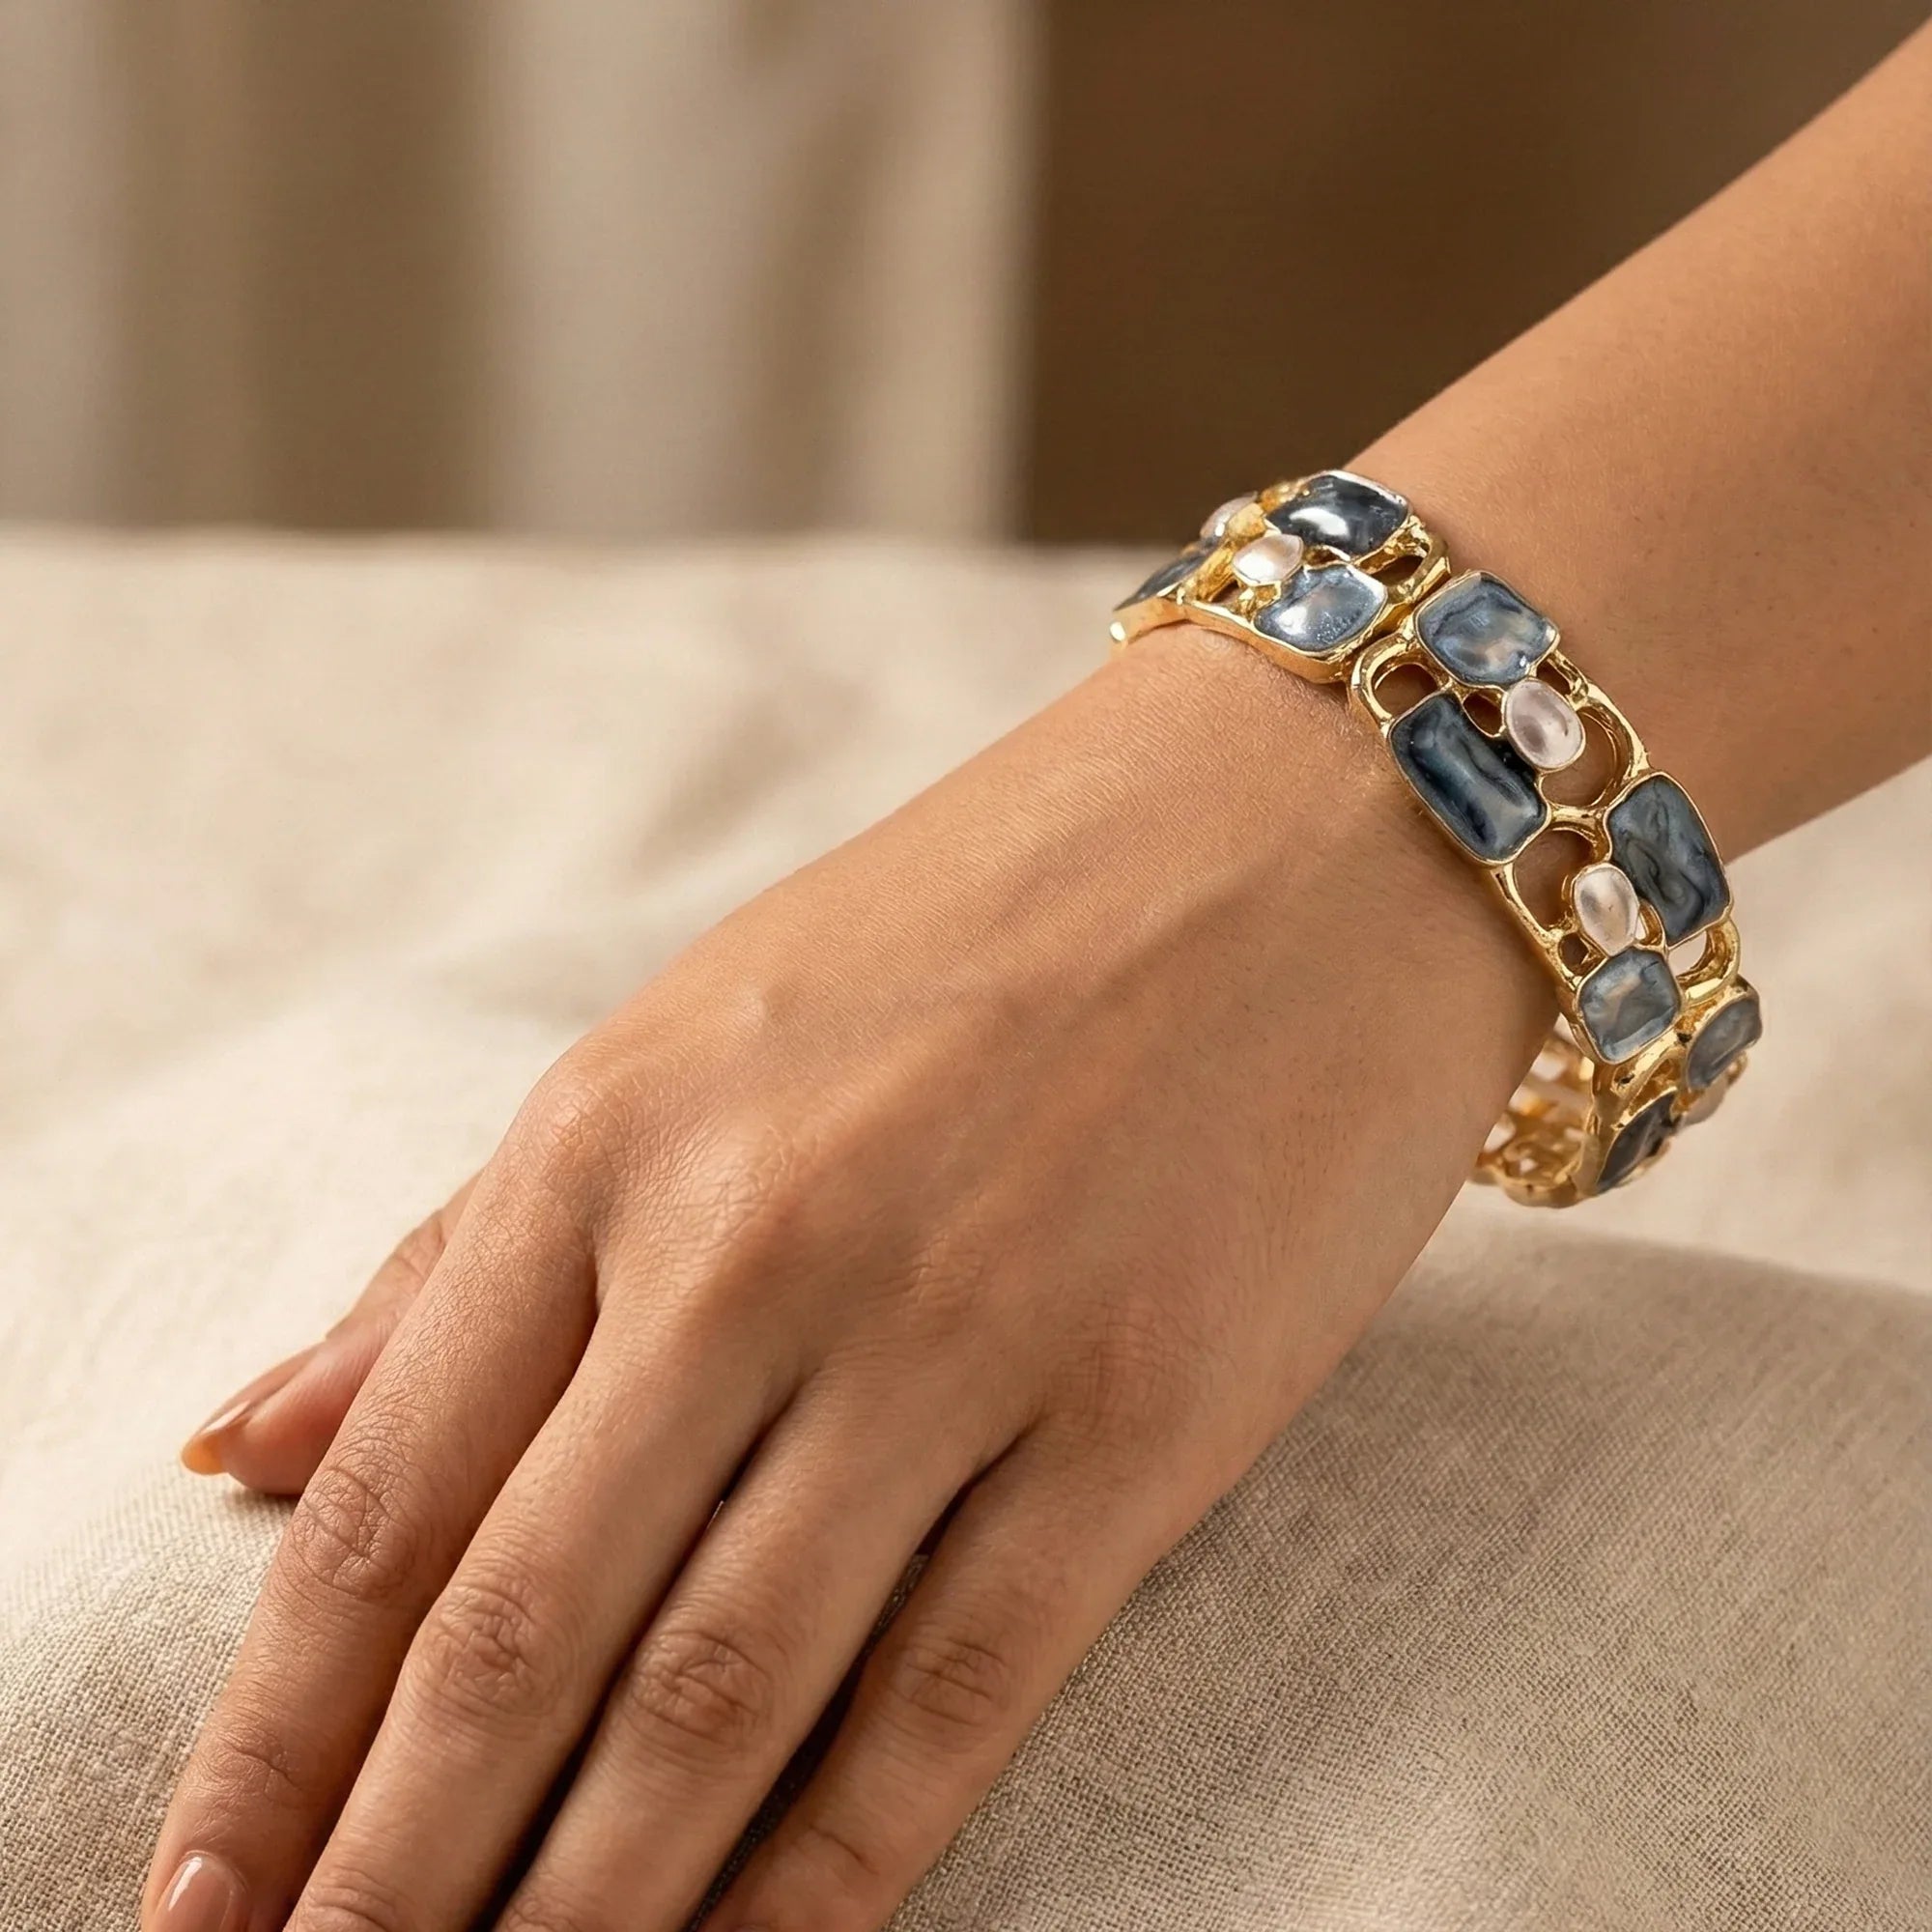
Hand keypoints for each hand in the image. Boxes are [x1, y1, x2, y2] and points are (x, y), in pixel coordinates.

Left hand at [148, 625, 1543, 1931]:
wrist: (1304, 814)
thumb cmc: (981, 918)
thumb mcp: (686, 1035)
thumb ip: (468, 1251)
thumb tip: (244, 1447)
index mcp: (618, 1134)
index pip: (395, 1499)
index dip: (278, 1740)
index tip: (196, 1905)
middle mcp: (759, 1240)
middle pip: (526, 1632)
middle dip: (398, 1875)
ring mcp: (960, 1331)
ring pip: (720, 1694)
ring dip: (589, 1911)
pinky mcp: (1146, 1410)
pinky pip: (954, 1691)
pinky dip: (831, 1872)